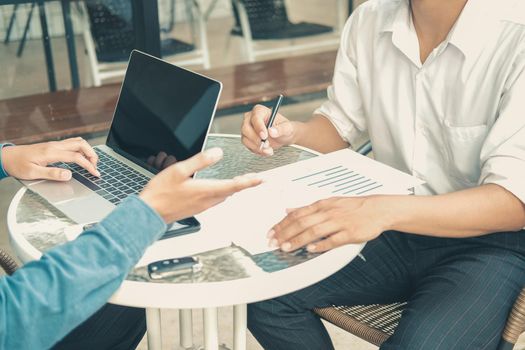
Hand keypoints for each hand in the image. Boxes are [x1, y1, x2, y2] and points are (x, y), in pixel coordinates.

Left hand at [2, 137, 98, 180]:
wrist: (7, 157)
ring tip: (91, 162)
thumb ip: (52, 174)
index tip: (95, 173)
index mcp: (51, 152)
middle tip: (95, 166)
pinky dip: (81, 149)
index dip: (88, 165)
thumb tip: (68, 174)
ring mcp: (54, 144)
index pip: (76, 157)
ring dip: (87, 150)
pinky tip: (81, 157)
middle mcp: (54, 146)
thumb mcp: (33, 173)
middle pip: (81, 144)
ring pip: (78, 142)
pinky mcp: (53, 146)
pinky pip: (72, 143)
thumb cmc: (18, 165)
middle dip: (92, 155)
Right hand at [140, 148, 261, 222]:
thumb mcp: (179, 170)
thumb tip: (217, 153)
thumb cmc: (161, 193)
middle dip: (244, 184)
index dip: (250, 182)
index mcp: (206, 190)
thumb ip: (200, 161)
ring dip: (234, 188)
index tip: (262, 179)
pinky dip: (223, 192)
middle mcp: (207, 200)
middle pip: (231, 191)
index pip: (234, 185)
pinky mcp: (197, 208)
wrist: (149, 213)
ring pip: (224, 196)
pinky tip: (220, 189)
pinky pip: (215, 200)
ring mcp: (202, 206)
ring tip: (242, 181)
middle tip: (255, 178)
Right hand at [241, 104, 295, 155]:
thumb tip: (272, 131)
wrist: (282, 136)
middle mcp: (251, 118)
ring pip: (245, 139)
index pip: (255, 118)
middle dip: (256, 139)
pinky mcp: (247, 138)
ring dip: (257, 147)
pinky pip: (248, 146)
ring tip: (269, 150)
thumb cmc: (284, 128)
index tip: (264, 136)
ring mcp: (247, 129)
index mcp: (260, 111)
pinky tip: (265, 151)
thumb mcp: (287, 128)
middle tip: (267, 145)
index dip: (259, 127)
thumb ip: (281, 129)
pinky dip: (257, 150)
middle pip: (246, 128)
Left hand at [268, 196, 390, 252]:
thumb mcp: (328, 202)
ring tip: (287, 248)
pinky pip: (334, 240)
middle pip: (302, 223)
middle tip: (274, 242)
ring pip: (315, 231)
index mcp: (322, 205)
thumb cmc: (353, 206)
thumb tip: (288, 210)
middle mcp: (328, 212)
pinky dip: (321, 245)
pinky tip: (311, 250)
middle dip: (286, 233)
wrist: (378, 208)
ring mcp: (339, 222)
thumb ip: (307, 208)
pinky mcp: (350, 233)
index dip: (282, 224)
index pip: (297, 214)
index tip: (272, 233)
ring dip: (299, 240)